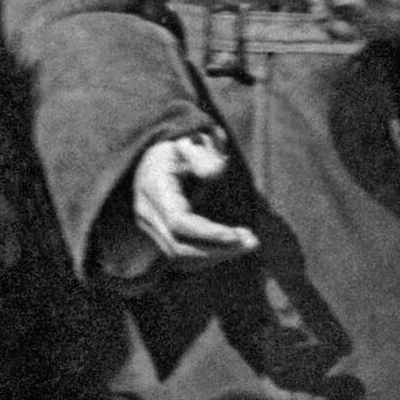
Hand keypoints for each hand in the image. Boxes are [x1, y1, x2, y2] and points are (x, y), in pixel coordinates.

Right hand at [132, 134, 257, 268]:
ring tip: (248, 243)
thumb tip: (215, 172)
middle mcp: (147, 214)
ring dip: (216, 255)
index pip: (179, 223)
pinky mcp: (160, 236)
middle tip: (253, 242)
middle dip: (217, 250)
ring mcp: (150, 228)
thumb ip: (202, 155)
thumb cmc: (177, 148)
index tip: (238, 235)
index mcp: (153, 189)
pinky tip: (232, 246)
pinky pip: (182, 257)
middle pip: (178, 247)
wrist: (155, 157)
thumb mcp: (189, 141)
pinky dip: (208, 256)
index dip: (208, 233)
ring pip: (180, 258)